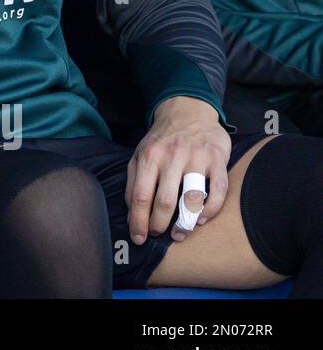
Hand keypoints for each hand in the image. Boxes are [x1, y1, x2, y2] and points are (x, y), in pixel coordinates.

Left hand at [126, 96, 230, 244]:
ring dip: (186, 222)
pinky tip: (203, 219)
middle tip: (158, 235)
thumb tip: (132, 213)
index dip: (139, 221)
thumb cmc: (162, 140)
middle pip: (164, 201)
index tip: (139, 238)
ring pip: (191, 198)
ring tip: (179, 234)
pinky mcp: (217, 159)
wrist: (188, 112)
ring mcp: (196, 158)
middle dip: (159, 225)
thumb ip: (134, 182)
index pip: (141, 196)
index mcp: (149, 156)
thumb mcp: (140, 154)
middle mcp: (172, 157)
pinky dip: (211, 209)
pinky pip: (218, 190)